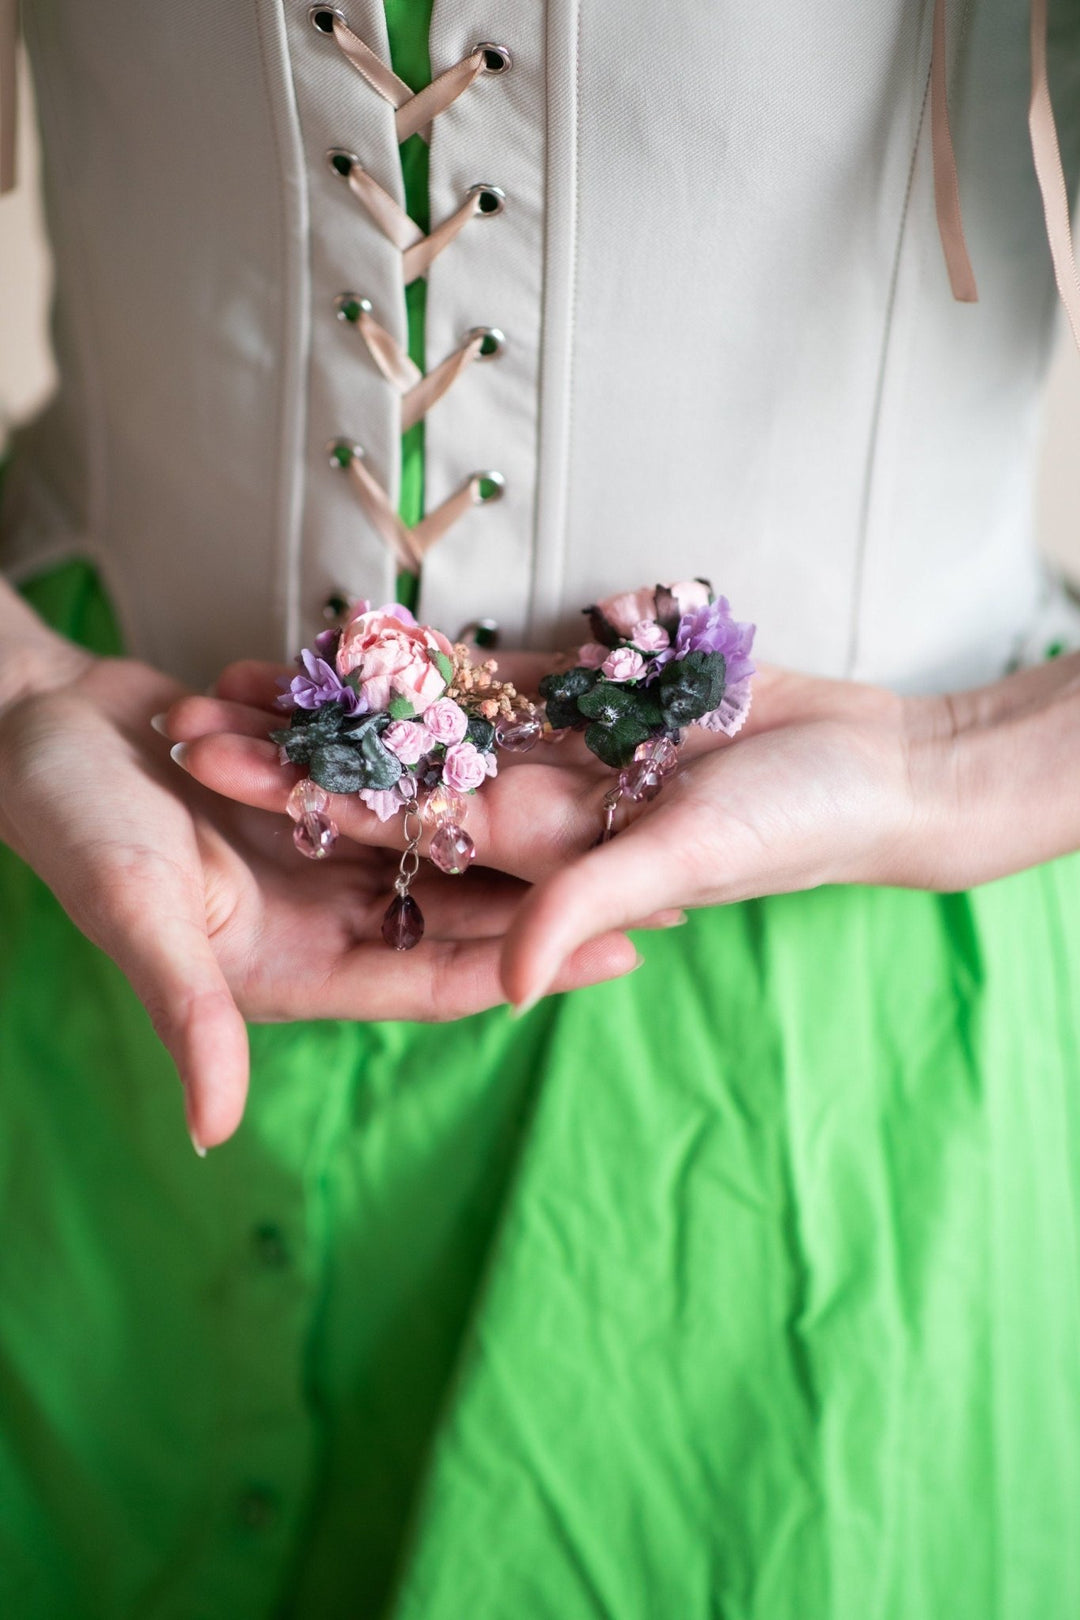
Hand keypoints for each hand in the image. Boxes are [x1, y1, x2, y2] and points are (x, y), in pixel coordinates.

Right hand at [0, 652, 638, 1149]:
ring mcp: (328, 848)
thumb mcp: (132, 912)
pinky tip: (545, 736)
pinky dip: (474, 764)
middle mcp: (325, 914)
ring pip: (455, 845)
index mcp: (295, 966)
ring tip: (630, 804)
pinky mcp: (325, 785)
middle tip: (667, 874)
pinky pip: (418, 779)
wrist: (35, 728)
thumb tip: (211, 1132)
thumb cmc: (73, 825)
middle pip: (466, 914)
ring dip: (533, 832)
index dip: (531, 968)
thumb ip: (182, 1012)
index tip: (628, 951)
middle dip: (561, 898)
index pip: (437, 979)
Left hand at [163, 656, 944, 1005]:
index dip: (297, 792)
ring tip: (245, 662)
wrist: (870, 767)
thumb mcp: (693, 857)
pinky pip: (496, 676)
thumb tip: (508, 985)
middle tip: (183, 707)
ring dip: (341, 699)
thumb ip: (594, 905)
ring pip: (426, 721)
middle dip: (292, 746)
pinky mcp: (587, 701)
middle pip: (386, 775)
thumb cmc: (795, 823)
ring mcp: (552, 755)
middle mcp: (528, 811)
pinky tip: (355, 629)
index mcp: (537, 855)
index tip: (209, 759)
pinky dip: (432, 654)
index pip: (393, 826)